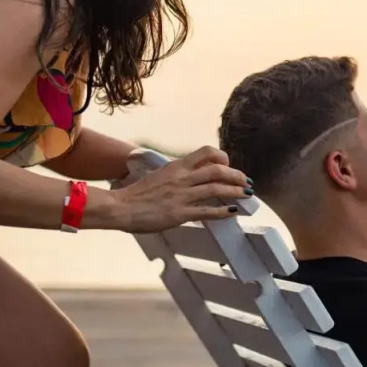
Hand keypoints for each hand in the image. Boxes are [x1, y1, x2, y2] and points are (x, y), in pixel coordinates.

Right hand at [113, 146, 250, 232]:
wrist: (120, 207)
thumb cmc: (137, 194)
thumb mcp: (159, 175)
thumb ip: (177, 174)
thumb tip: (193, 175)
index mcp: (176, 166)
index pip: (206, 152)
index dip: (222, 157)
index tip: (228, 165)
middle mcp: (182, 178)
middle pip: (217, 171)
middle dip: (236, 176)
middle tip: (246, 182)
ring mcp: (182, 196)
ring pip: (216, 189)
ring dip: (235, 192)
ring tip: (246, 195)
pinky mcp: (180, 214)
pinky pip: (207, 212)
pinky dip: (223, 211)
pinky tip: (233, 212)